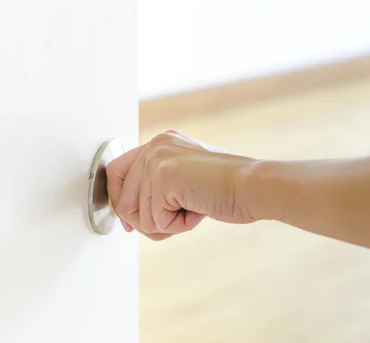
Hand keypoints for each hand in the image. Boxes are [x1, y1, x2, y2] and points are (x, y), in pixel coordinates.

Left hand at [106, 131, 256, 240]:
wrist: (253, 187)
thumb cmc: (225, 190)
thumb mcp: (183, 181)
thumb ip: (155, 189)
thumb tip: (127, 216)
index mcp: (159, 144)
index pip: (116, 172)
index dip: (119, 203)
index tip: (128, 224)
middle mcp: (154, 146)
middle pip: (123, 201)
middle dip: (146, 222)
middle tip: (177, 218)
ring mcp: (157, 159)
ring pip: (138, 215)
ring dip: (166, 224)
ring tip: (193, 208)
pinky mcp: (164, 176)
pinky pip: (155, 220)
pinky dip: (176, 226)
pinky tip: (197, 210)